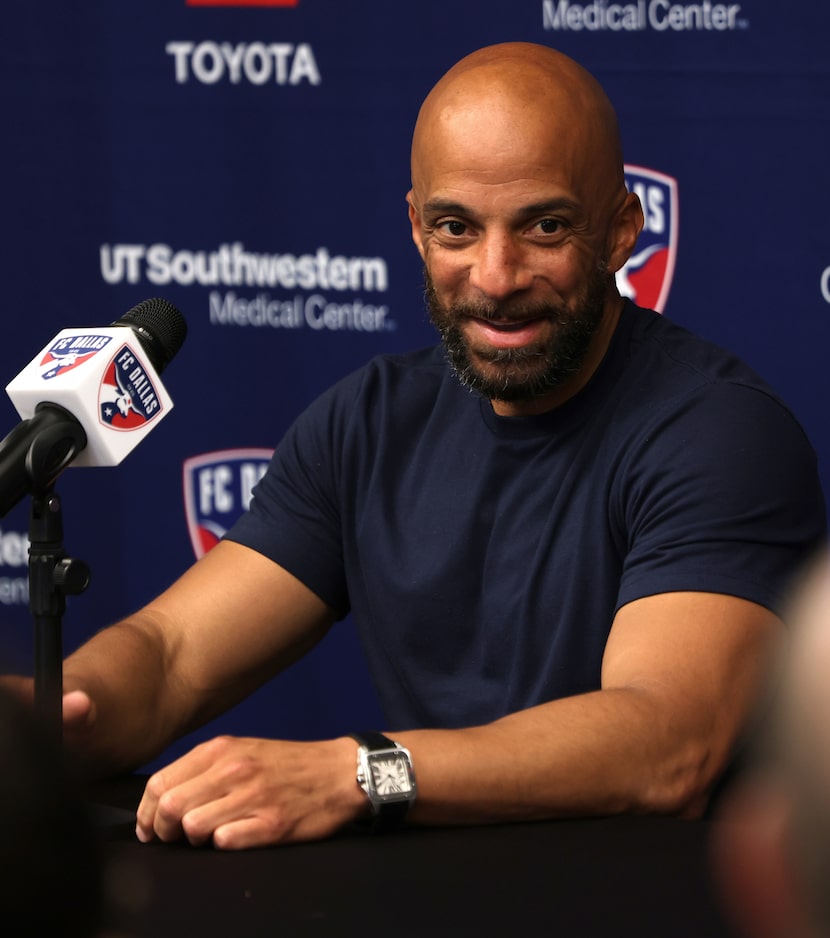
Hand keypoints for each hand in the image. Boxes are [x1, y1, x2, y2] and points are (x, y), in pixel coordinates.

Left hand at [135, 735, 366, 848]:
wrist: (338, 772)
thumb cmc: (286, 764)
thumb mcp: (242, 750)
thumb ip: (204, 768)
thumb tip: (161, 798)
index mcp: (221, 749)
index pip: (159, 783)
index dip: (146, 812)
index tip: (149, 828)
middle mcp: (233, 769)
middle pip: (169, 808)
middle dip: (163, 830)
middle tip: (175, 838)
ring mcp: (252, 796)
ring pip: (193, 827)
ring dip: (193, 840)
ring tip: (208, 836)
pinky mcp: (271, 824)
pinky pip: (225, 842)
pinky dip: (223, 844)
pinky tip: (234, 836)